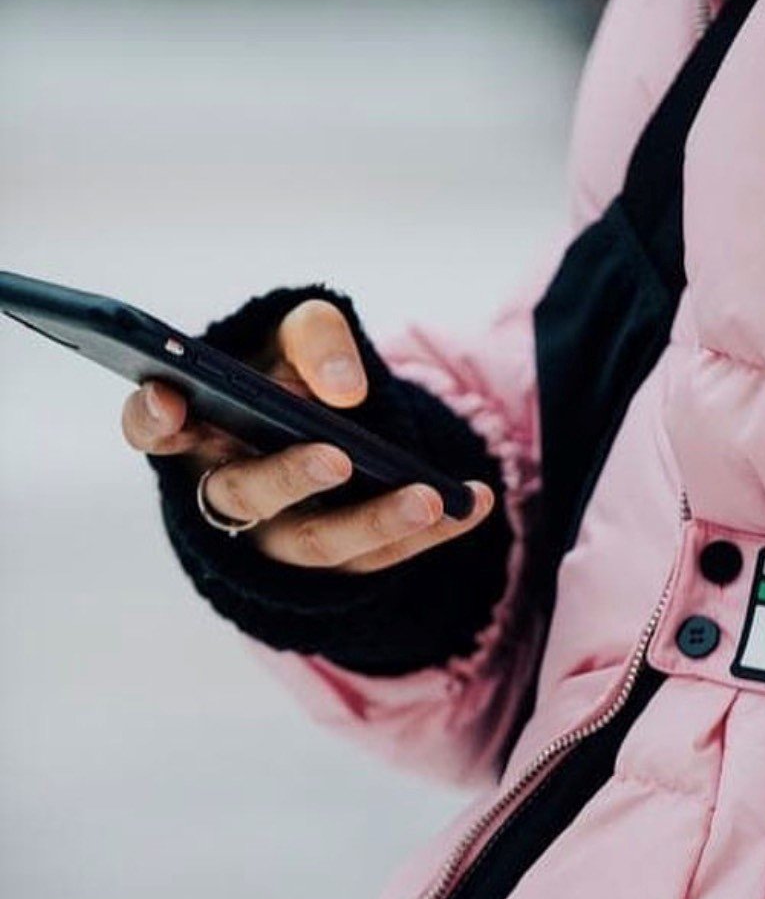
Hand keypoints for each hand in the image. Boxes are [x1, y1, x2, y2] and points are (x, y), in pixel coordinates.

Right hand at [122, 298, 494, 572]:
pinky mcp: (341, 563)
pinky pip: (385, 557)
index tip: (169, 398)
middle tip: (336, 456)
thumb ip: (316, 339)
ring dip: (376, 522)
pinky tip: (477, 501)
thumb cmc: (294, 374)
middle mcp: (232, 492)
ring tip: (428, 497)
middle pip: (246, 496)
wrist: (329, 421)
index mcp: (199, 431)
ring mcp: (284, 536)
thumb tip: (345, 390)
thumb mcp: (301, 336)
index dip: (153, 418)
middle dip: (291, 477)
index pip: (154, 431)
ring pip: (320, 543)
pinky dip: (435, 532)